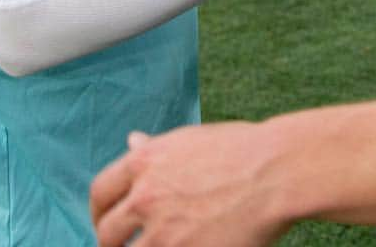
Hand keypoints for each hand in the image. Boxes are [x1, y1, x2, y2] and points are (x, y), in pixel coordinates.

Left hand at [91, 123, 291, 246]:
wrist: (276, 172)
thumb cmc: (243, 150)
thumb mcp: (193, 140)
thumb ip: (156, 149)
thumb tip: (131, 140)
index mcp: (146, 161)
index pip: (101, 191)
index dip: (99, 210)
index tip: (106, 220)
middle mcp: (146, 196)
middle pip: (106, 232)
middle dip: (111, 242)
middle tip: (123, 245)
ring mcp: (162, 232)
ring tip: (163, 244)